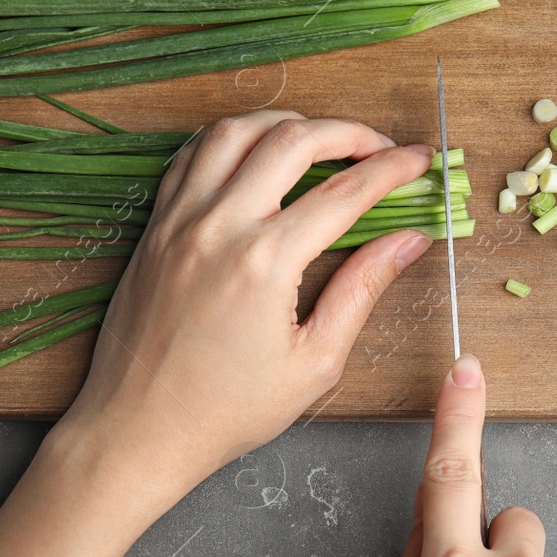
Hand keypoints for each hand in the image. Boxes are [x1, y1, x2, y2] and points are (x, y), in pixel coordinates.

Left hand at [46, 110, 434, 530]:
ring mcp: (178, 221)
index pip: (344, 192)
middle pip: (291, 140)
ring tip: (320, 141)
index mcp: (264, 263)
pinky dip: (229, 141)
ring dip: (286, 125)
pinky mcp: (154, 228)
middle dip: (347, 133)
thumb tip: (408, 241)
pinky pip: (190, 156)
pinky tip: (255, 155)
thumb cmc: (225, 411)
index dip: (391, 169)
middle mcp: (217, 227)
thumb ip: (363, 290)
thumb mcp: (314, 363)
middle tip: (378, 148)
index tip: (419, 162)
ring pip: (235, 131)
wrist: (137, 432)